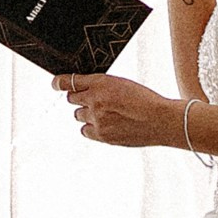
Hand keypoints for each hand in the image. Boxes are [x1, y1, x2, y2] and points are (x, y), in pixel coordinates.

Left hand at [54, 72, 181, 147]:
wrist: (161, 120)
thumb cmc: (146, 100)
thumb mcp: (122, 83)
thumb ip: (101, 86)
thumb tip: (84, 89)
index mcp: (101, 83)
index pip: (70, 82)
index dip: (59, 82)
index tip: (55, 84)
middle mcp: (95, 100)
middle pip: (72, 99)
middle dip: (79, 99)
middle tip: (93, 100)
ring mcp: (97, 119)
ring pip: (78, 116)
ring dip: (86, 114)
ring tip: (105, 114)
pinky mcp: (102, 135)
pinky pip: (85, 131)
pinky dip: (91, 128)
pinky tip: (104, 125)